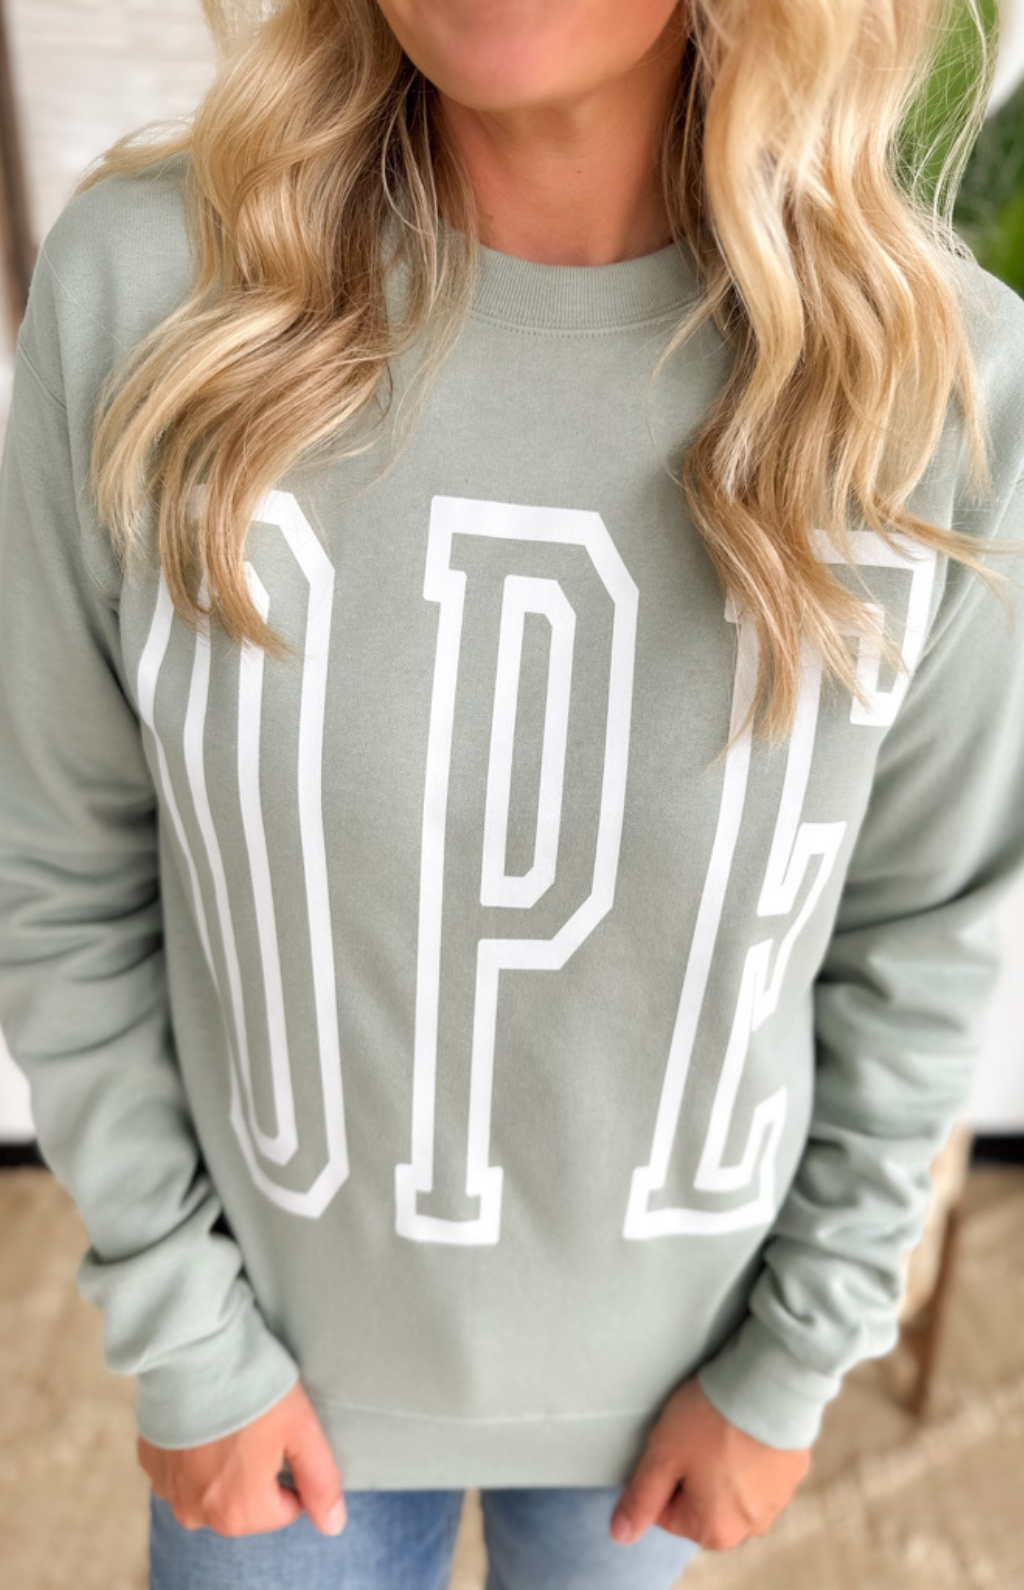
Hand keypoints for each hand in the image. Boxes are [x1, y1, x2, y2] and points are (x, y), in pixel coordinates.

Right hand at [137, 1380, 345, 1538]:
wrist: (192, 1349)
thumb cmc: (252, 1390)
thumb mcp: (301, 1430)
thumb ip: (320, 1482)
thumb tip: (333, 1524)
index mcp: (238, 1513)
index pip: (286, 1508)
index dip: (292, 1468)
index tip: (283, 1434)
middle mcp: (197, 1514)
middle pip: (247, 1502)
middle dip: (257, 1470)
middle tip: (256, 1424)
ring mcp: (168, 1489)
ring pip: (214, 1487)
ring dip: (223, 1463)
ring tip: (229, 1419)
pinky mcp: (149, 1462)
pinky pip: (183, 1469)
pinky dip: (195, 1451)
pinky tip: (201, 1418)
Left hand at [609, 1376, 811, 1551]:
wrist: (769, 1384)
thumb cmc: (710, 1420)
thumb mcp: (663, 1455)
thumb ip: (640, 1500)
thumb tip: (620, 1534)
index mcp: (715, 1530)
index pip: (667, 1512)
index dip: (662, 1474)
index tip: (672, 1446)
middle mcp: (751, 1526)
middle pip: (702, 1503)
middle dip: (693, 1472)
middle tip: (695, 1435)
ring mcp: (777, 1499)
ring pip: (732, 1487)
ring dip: (722, 1464)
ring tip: (720, 1427)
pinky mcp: (793, 1471)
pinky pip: (760, 1470)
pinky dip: (750, 1452)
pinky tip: (744, 1426)